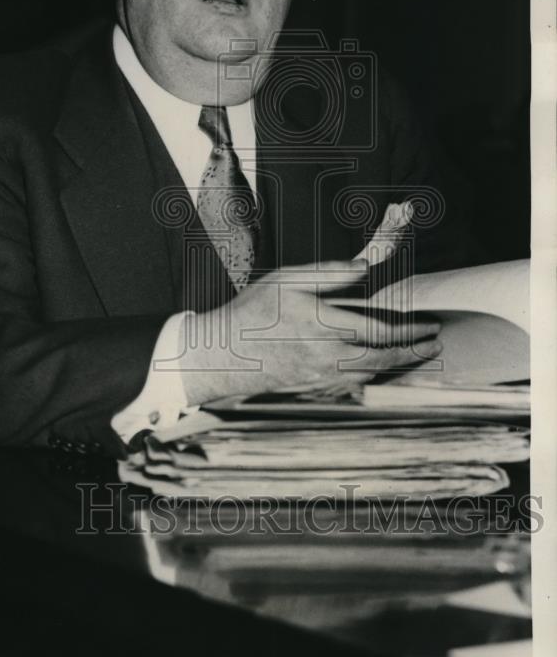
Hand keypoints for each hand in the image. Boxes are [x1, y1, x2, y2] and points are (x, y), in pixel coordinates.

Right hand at [179, 260, 441, 406]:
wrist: (223, 355)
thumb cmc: (252, 312)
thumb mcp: (286, 280)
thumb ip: (327, 273)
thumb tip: (364, 267)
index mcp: (322, 325)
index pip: (379, 332)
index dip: (410, 331)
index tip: (429, 325)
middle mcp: (326, 356)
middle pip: (383, 359)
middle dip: (413, 352)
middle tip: (433, 344)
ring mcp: (320, 377)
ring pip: (371, 375)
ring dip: (397, 366)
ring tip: (415, 356)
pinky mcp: (312, 389)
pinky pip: (352, 386)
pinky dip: (373, 377)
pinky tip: (378, 369)